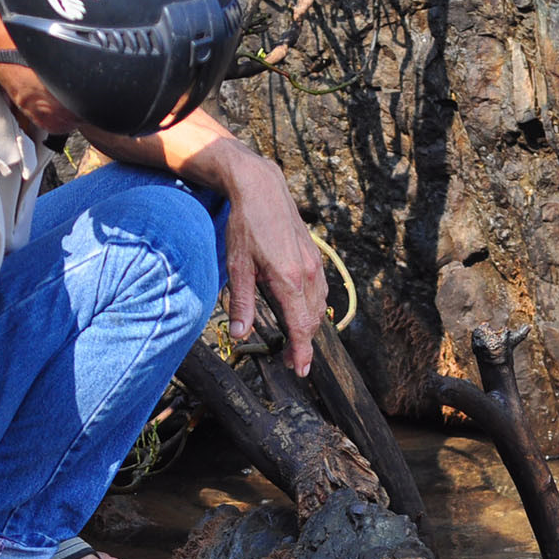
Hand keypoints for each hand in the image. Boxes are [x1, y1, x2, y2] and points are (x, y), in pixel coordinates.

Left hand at [223, 153, 327, 377]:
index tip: (301, 370)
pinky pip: (320, 290)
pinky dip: (314, 307)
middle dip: (303, 344)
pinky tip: (301, 311)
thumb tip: (239, 335)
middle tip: (289, 361)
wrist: (262, 188)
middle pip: (313, 321)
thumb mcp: (237, 266)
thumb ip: (240, 303)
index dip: (302, 352)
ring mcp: (314, 264)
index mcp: (288, 280)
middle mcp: (307, 274)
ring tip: (295, 340)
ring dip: (309, 326)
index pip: (301, 327)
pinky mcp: (314, 256)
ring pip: (319, 306)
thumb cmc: (246, 225)